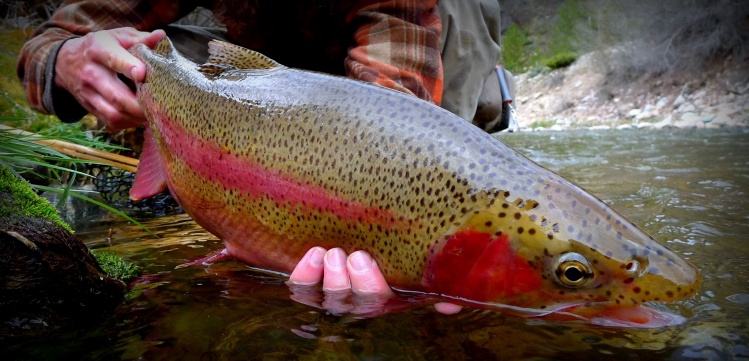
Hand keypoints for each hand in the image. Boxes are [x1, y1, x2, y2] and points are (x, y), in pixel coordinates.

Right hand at [54, 28, 165, 129]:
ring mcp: (88, 93)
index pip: (114, 59)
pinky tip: (139, 117)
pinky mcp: (89, 107)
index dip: (129, 67)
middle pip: (117, 96)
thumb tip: (161, 36)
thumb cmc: (101, 46)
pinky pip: (111, 121)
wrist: (66, 61)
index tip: (142, 74)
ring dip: (137, 118)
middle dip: (141, 105)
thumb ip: (140, 39)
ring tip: (153, 114)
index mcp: (99, 50)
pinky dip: (129, 123)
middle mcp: (91, 73)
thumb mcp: (117, 36)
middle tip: (160, 107)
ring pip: (114, 114)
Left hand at [288, 247, 461, 314]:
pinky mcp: (311, 280)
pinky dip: (304, 273)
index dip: (370, 285)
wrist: (364, 219)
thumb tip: (449, 305)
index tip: (364, 259)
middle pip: (352, 301)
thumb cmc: (398, 243)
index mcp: (386, 292)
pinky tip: (312, 255)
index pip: (378, 299)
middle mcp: (358, 296)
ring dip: (328, 277)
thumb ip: (439, 281)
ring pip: (327, 296)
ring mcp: (333, 289)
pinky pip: (302, 286)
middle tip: (353, 256)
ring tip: (329, 253)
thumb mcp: (420, 260)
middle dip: (352, 282)